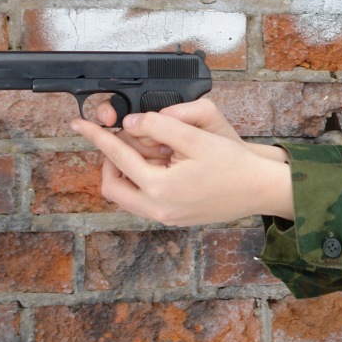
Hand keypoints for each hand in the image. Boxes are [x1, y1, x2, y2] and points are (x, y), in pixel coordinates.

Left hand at [71, 104, 293, 225]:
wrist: (261, 188)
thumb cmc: (234, 163)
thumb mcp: (196, 136)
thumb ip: (159, 125)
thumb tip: (130, 123)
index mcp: (160, 188)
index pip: (117, 157)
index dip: (97, 136)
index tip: (80, 124)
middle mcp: (158, 208)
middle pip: (113, 187)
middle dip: (111, 161)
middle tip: (122, 140)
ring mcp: (167, 217)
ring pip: (127, 197)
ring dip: (128, 172)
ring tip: (145, 150)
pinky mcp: (176, 218)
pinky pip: (145, 201)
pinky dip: (144, 181)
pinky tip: (160, 164)